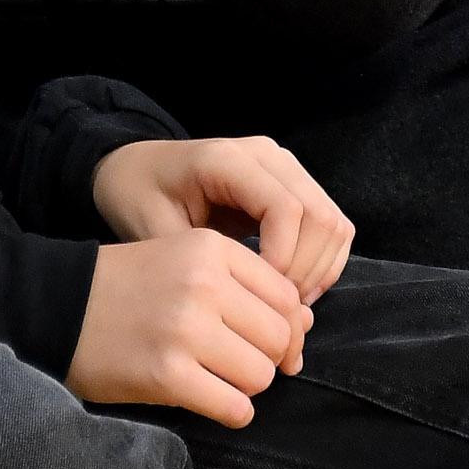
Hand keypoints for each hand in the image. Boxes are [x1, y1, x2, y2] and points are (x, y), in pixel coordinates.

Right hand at [65, 227, 311, 426]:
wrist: (58, 308)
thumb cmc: (130, 287)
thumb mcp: (187, 261)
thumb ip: (247, 285)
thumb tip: (305, 325)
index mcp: (212, 250)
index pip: (287, 297)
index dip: (287, 327)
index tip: (264, 340)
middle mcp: (204, 285)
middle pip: (278, 338)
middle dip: (266, 359)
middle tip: (235, 362)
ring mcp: (185, 330)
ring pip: (260, 375)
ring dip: (245, 386)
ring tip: (215, 378)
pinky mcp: (167, 375)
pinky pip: (234, 407)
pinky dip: (230, 411)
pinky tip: (206, 398)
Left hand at [90, 136, 354, 302]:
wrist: (135, 166)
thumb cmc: (136, 196)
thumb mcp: (151, 230)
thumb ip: (199, 265)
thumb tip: (247, 313)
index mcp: (227, 160)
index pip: (286, 209)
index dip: (284, 260)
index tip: (255, 297)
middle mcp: (266, 156)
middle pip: (320, 216)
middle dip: (305, 272)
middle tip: (273, 312)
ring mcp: (284, 167)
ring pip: (333, 221)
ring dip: (318, 270)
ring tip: (284, 307)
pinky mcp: (293, 184)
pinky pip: (330, 224)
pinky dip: (322, 263)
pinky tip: (292, 291)